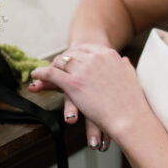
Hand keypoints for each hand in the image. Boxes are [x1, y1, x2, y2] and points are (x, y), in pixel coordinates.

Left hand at [28, 45, 144, 151]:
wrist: (130, 118)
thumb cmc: (132, 102)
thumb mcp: (130, 76)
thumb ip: (124, 66)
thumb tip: (123, 61)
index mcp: (109, 55)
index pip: (86, 49)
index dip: (76, 55)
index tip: (72, 60)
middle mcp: (95, 58)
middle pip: (71, 54)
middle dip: (62, 60)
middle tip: (55, 66)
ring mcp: (83, 70)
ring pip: (60, 61)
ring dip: (50, 66)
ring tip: (42, 72)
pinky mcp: (73, 83)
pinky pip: (51, 73)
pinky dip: (40, 73)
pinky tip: (35, 76)